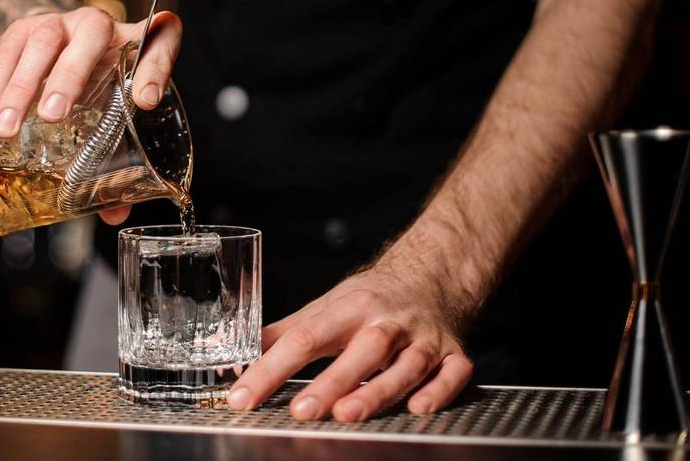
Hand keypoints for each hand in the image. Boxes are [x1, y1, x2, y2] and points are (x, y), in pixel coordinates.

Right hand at [0, 6, 181, 224]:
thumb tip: (115, 213)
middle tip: (53, 115)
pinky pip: (7, 50)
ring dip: (22, 85)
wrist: (59, 41)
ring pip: (44, 40)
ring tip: (7, 127)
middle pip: (92, 34)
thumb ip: (119, 157)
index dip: (156, 66)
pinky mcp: (25, 26)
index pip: (161, 38)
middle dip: (71, 75)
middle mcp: (101, 24)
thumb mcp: (113, 111)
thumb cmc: (96, 83)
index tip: (147, 101)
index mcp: (136, 42)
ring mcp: (61, 21)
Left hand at [226, 264, 473, 421]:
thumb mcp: (325, 308)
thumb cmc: (371, 299)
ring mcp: (424, 338)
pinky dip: (440, 390)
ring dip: (378, 390)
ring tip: (348, 414)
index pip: (304, 337)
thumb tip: (234, 357)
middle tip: (302, 410)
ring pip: (406, 365)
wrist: (433, 274)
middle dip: (333, 381)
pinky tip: (419, 408)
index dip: (271, 368)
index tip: (243, 396)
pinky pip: (453, 373)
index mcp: (350, 308)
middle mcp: (388, 322)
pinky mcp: (454, 354)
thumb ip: (284, 334)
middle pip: (362, 350)